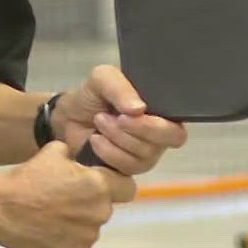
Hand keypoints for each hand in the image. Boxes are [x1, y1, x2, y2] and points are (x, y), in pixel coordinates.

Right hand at [0, 142, 133, 247]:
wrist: (1, 209)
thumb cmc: (28, 177)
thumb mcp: (54, 152)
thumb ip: (76, 157)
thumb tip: (81, 159)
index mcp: (99, 186)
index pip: (127, 188)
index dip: (116, 185)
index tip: (104, 185)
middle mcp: (99, 213)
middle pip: (105, 208)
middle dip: (91, 204)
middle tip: (66, 200)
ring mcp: (87, 237)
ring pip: (91, 228)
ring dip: (79, 223)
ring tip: (52, 217)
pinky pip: (78, 245)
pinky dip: (67, 240)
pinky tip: (48, 231)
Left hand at [55, 65, 187, 175]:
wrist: (69, 116)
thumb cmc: (93, 94)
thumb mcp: (103, 78)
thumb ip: (121, 87)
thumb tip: (140, 109)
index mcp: (162, 109)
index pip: (178, 124)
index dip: (158, 123)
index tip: (134, 113)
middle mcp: (160, 134)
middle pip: (168, 141)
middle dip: (139, 130)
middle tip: (116, 117)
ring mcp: (146, 154)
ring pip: (146, 156)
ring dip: (119, 138)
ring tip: (100, 121)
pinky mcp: (129, 169)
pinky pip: (129, 168)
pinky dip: (109, 153)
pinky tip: (95, 139)